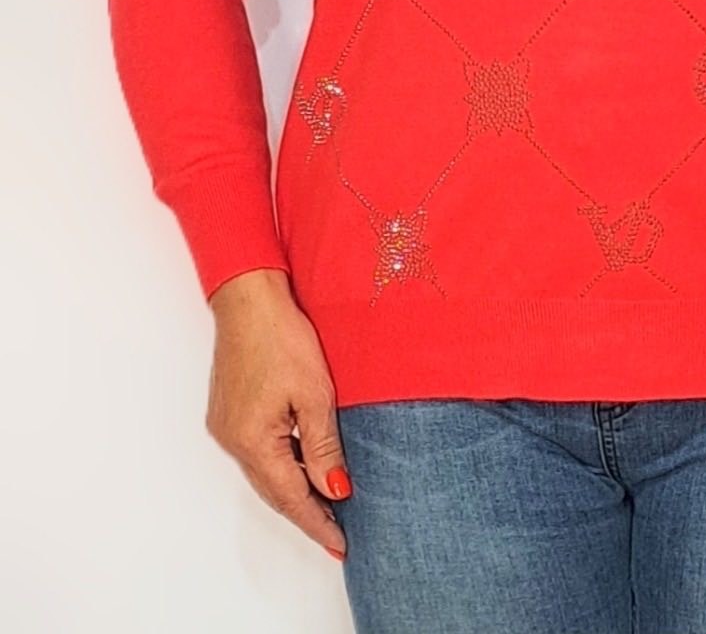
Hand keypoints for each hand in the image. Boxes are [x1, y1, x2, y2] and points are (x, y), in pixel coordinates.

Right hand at [204, 269, 351, 560]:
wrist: (249, 299)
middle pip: (274, 489)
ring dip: (293, 488)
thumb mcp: (315, 394)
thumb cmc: (281, 336)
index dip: (318, 522)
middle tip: (336, 531)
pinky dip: (281, 464)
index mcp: (253, 441)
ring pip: (265, 472)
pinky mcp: (227, 412)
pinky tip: (301, 464)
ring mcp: (226, 426)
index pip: (291, 497)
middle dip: (306, 511)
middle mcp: (233, 440)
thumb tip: (335, 489)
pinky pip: (257, 452)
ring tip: (325, 503)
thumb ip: (323, 447)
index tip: (340, 543)